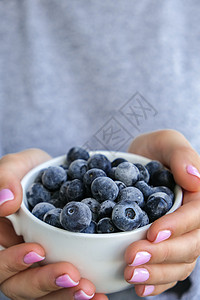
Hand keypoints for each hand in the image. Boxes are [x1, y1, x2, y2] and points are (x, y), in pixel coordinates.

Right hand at [0, 149, 107, 299]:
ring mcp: (40, 264)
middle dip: (43, 283)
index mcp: (2, 236)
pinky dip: (82, 296)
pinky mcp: (62, 265)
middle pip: (18, 284)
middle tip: (71, 276)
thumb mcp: (17, 165)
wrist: (61, 176)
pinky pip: (67, 288)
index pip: (0, 259)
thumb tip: (6, 200)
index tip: (38, 251)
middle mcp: (17, 255)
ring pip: (43, 294)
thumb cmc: (32, 171)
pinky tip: (99, 295)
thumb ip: (6, 177)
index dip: (14, 261)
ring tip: (89, 290)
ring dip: (65, 296)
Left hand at [125, 130, 199, 296]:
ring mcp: (182, 235)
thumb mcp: (165, 141)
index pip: (196, 215)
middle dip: (162, 254)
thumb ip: (181, 154)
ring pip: (181, 263)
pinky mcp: (167, 246)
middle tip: (132, 259)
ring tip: (131, 275)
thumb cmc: (153, 151)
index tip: (152, 233)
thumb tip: (195, 179)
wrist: (137, 164)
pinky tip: (139, 287)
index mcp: (198, 195)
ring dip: (157, 273)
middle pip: (190, 245)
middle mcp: (194, 219)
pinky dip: (157, 282)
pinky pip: (170, 270)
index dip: (177, 226)